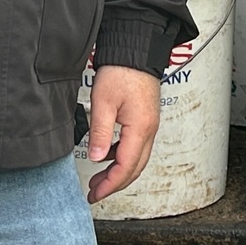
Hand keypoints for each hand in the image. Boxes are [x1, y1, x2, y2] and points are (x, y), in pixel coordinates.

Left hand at [86, 64, 160, 203]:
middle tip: (95, 192)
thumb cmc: (121, 71)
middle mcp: (149, 129)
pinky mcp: (146, 119)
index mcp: (140, 128)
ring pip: (137, 159)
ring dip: (119, 172)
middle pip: (135, 168)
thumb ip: (101, 133)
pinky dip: (122, 157)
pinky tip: (108, 156)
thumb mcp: (103, 102)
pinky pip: (137, 146)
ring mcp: (149, 125)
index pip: (126, 167)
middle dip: (115, 184)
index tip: (96, 194)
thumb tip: (98, 158)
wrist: (135, 50)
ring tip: (98, 178)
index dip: (110, 185)